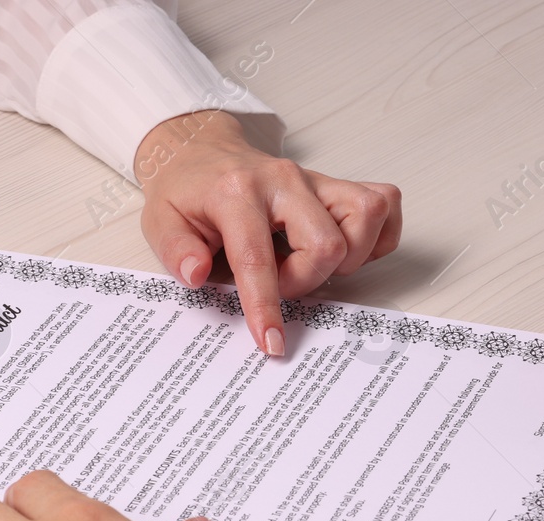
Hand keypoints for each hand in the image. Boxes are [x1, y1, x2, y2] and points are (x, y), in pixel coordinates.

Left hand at [138, 111, 401, 356]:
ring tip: (310, 264)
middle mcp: (284, 181)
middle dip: (306, 281)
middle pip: (327, 243)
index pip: (258, 257)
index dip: (266, 306)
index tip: (271, 342)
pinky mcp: (338, 183)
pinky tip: (345, 249)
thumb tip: (197, 274)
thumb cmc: (188, 194)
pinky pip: (383, 204)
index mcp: (236, 192)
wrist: (202, 154)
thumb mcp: (160, 222)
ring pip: (368, 215)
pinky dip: (375, 236)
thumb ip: (177, 251)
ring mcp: (317, 179)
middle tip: (279, 281)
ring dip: (348, 257)